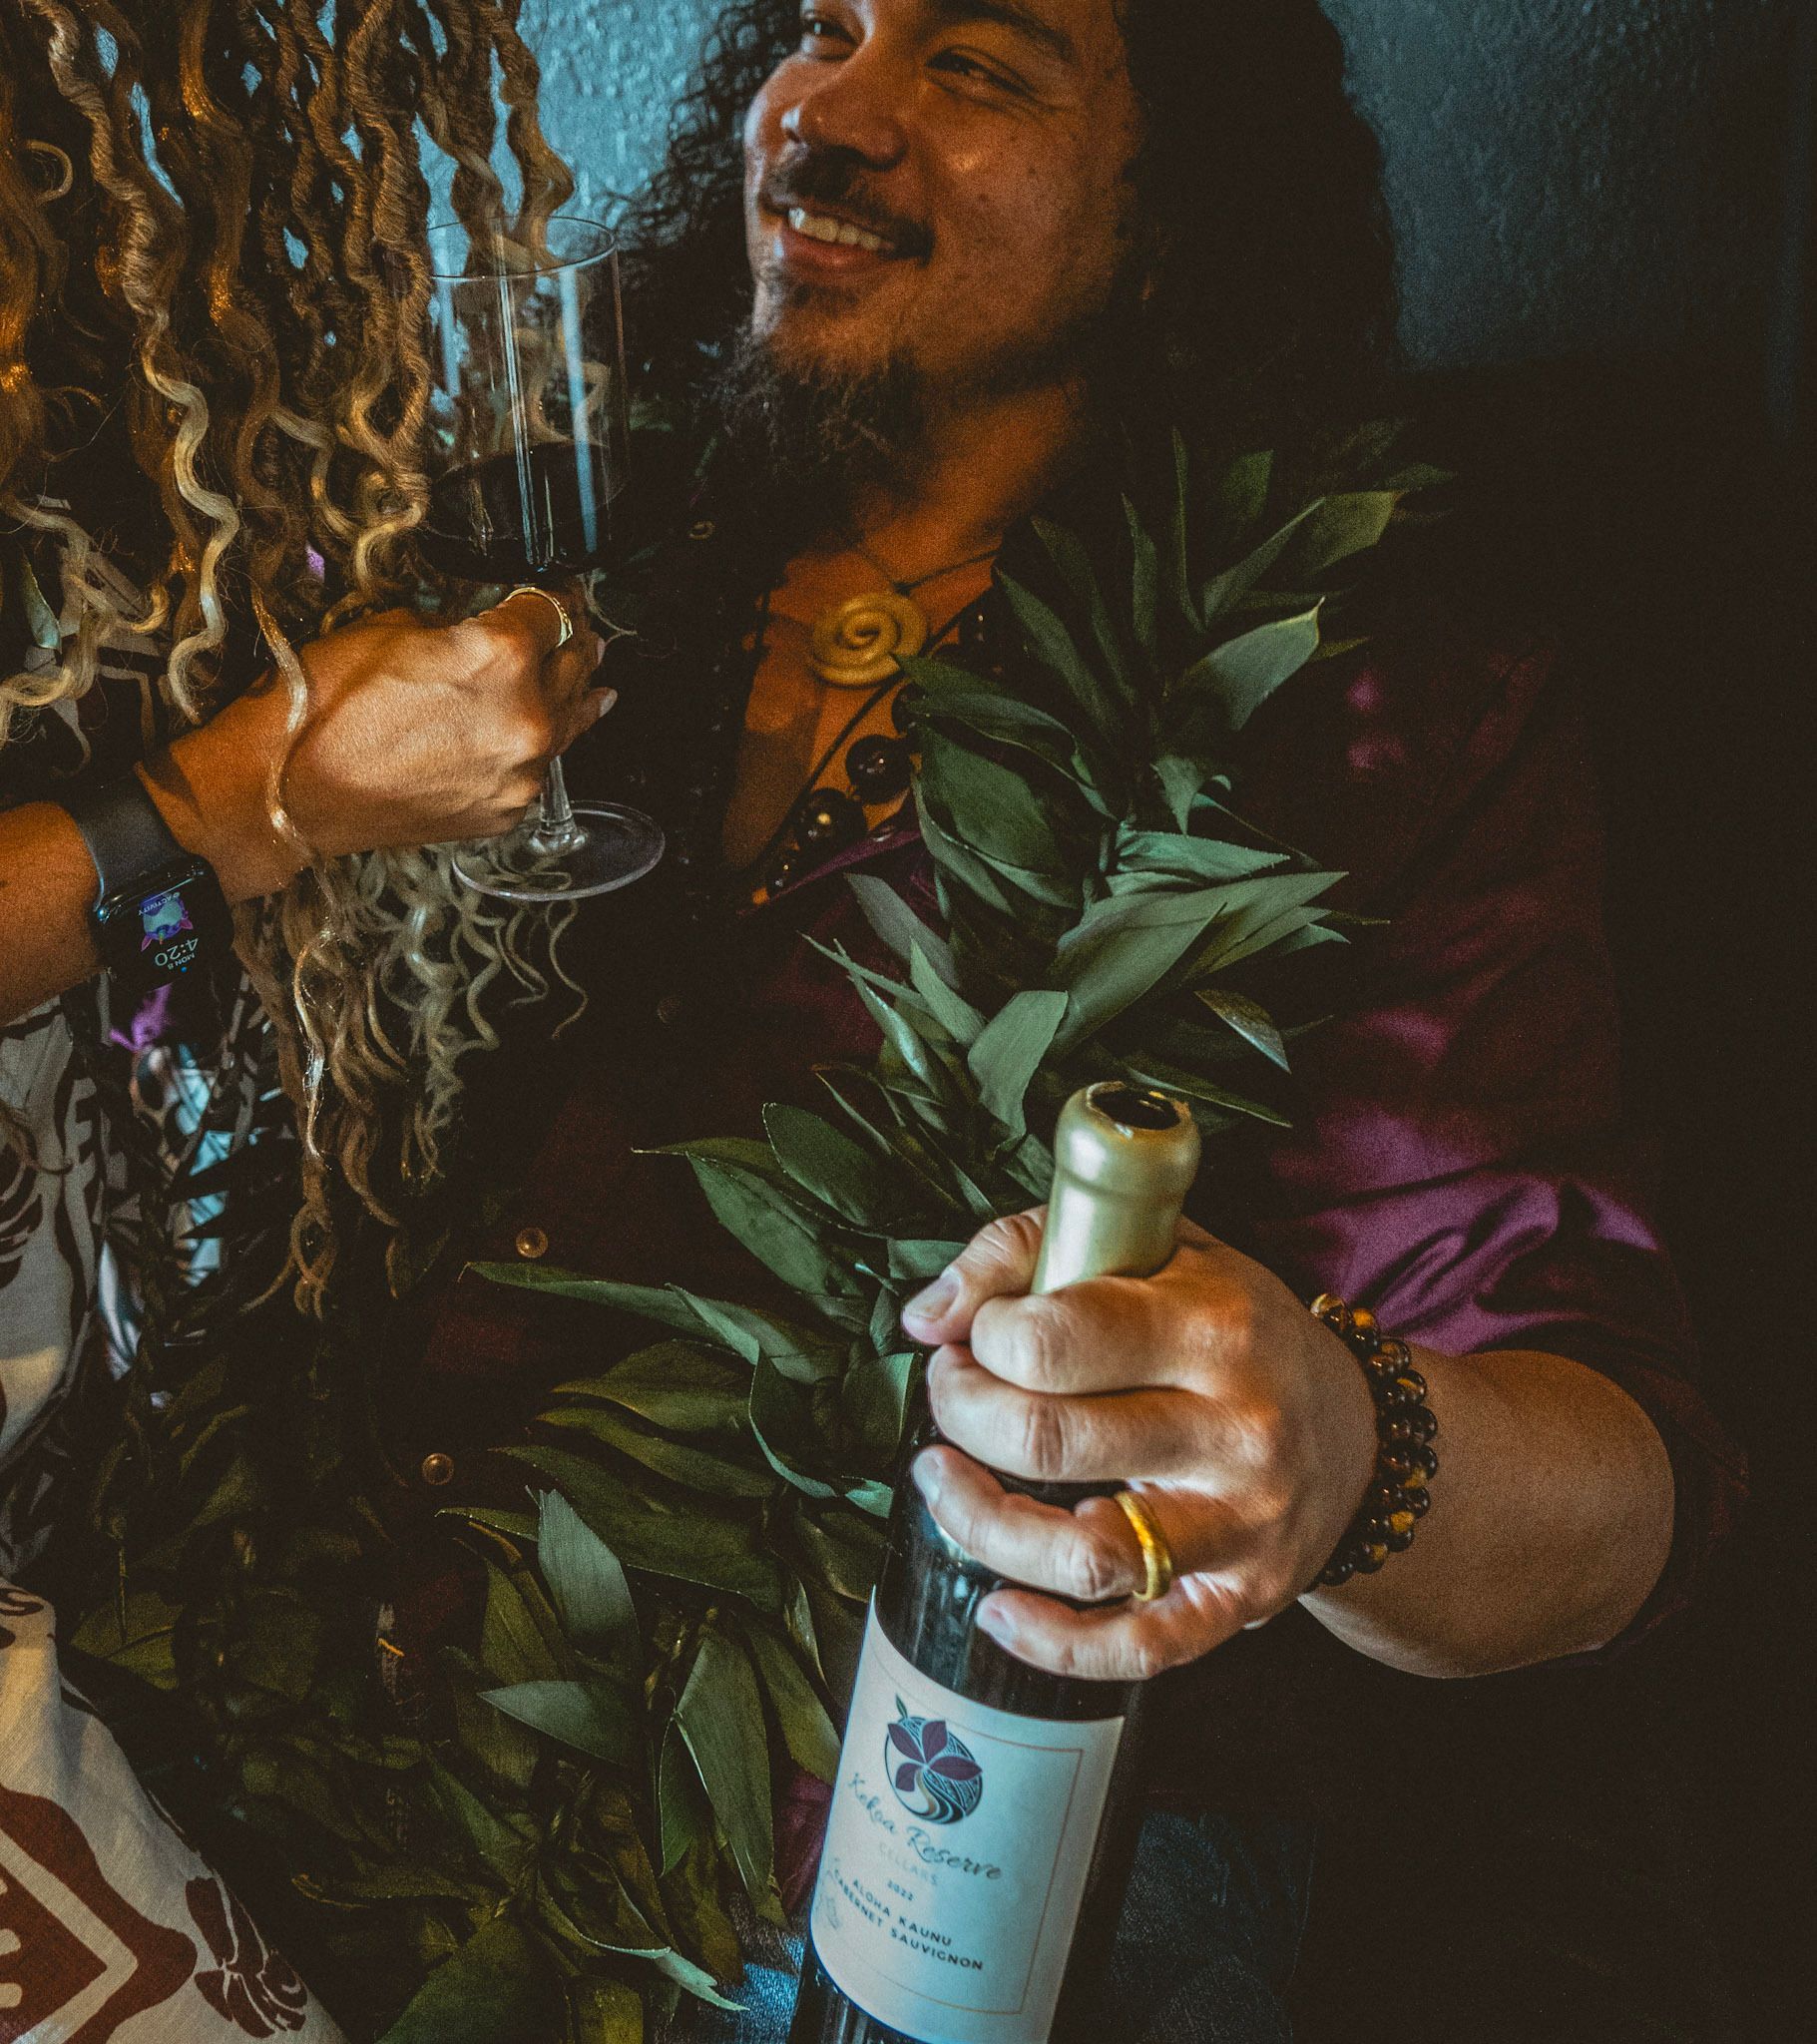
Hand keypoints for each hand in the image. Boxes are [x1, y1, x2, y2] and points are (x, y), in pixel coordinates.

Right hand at [141, 587, 612, 898]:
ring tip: (591, 676)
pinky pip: (537, 768)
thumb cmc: (323, 703)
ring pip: (570, 722)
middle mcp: (527, 715)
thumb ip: (457, 626)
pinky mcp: (507, 811)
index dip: (553, 594)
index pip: (550, 609)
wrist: (288, 789)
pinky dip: (538, 747)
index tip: (555, 590)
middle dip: (571, 640)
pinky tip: (545, 735)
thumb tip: (481, 627)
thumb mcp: (392, 627)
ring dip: (576, 694)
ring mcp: (522, 771)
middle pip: (572, 664)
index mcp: (502, 654)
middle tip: (576, 627)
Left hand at [899, 1210, 1379, 1681]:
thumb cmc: (1230, 1328)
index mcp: (1211, 1326)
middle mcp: (1233, 1429)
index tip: (978, 1332)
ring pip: (1081, 1556)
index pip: (1052, 1338)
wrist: (1356, 1432)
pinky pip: (1135, 1647)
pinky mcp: (1238, 1601)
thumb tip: (927, 1313)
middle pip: (1048, 1440)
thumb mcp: (1158, 1248)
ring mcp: (1240, 1524)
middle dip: (962, 1415)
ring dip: (980, 1524)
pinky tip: (997, 1609)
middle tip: (953, 1393)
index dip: (982, 1335)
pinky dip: (1052, 1643)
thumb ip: (1031, 1249)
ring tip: (945, 1483)